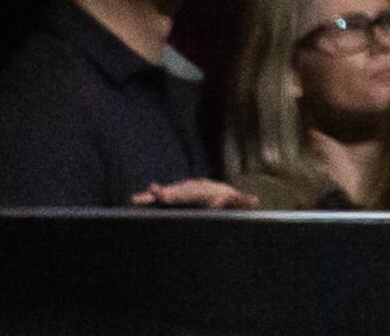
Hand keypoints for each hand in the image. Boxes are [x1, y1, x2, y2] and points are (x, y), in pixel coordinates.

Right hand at [132, 177, 258, 208]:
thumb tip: (255, 201)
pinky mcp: (171, 198)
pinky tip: (134, 201)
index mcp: (199, 190)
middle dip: (165, 193)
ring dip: (150, 196)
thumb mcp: (232, 199)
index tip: (168, 195)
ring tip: (136, 199)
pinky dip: (146, 199)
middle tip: (155, 193)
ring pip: (163, 194)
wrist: (214, 192)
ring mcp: (177, 192)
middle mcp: (186, 188)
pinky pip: (157, 199)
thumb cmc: (224, 197)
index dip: (180, 193)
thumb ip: (241, 200)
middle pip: (173, 192)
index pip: (187, 192)